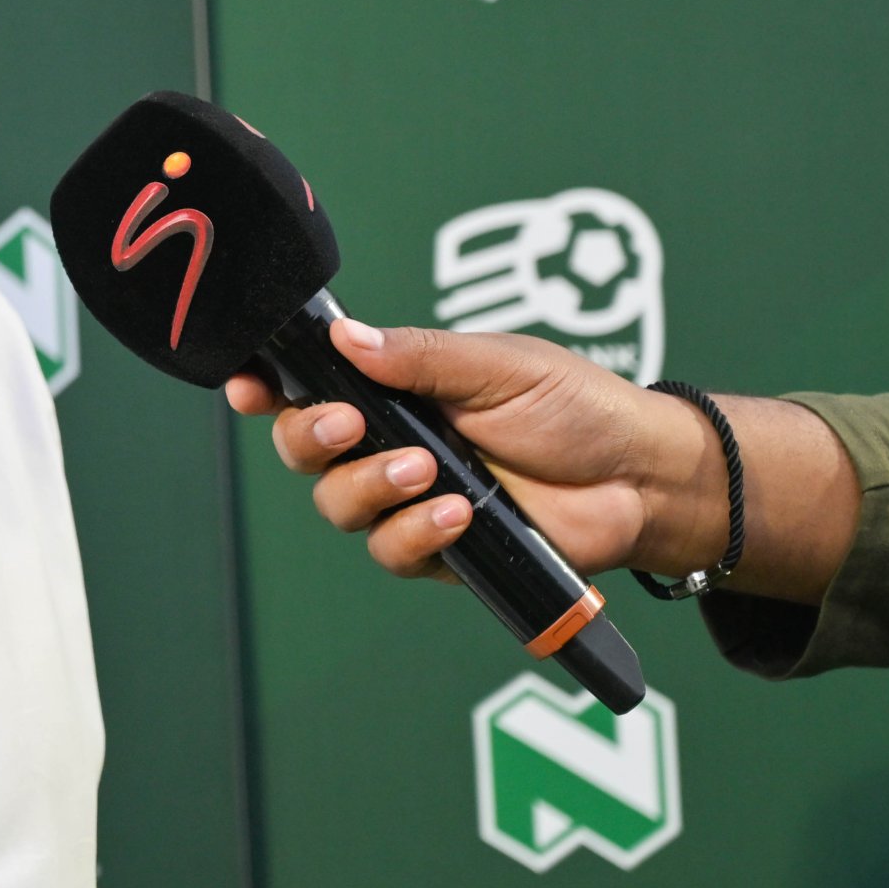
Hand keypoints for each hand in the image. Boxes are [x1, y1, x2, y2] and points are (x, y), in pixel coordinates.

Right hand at [224, 322, 724, 585]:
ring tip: (426, 472)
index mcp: (396, 388)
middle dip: (310, 437)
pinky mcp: (439, 550)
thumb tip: (346, 337)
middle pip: (303, 450)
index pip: (311, 384)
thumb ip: (421, 356)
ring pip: (339, 506)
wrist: (638, 477)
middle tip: (350, 425)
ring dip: (370, 487)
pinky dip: (417, 532)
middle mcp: (390, 443)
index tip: (250, 386)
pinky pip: (393, 550)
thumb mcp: (498, 363)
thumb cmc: (576, 407)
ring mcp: (411, 499)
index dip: (267, 388)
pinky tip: (456, 514)